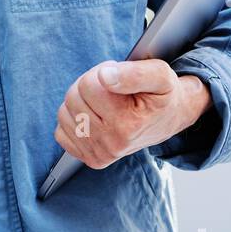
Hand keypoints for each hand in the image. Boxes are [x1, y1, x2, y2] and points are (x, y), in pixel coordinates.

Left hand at [54, 59, 212, 168]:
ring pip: (65, 112)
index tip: (120, 78)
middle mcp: (113, 144)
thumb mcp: (161, 75)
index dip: (103, 72)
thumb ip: (134, 73)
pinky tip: (96, 117)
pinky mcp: (91, 159)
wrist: (168, 119)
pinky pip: (62, 131)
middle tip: (113, 90)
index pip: (88, 85)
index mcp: (128, 125)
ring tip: (106, 103)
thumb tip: (104, 77)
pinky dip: (75, 120)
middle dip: (91, 85)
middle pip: (73, 97)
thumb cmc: (163, 96)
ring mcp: (100, 154)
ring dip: (82, 102)